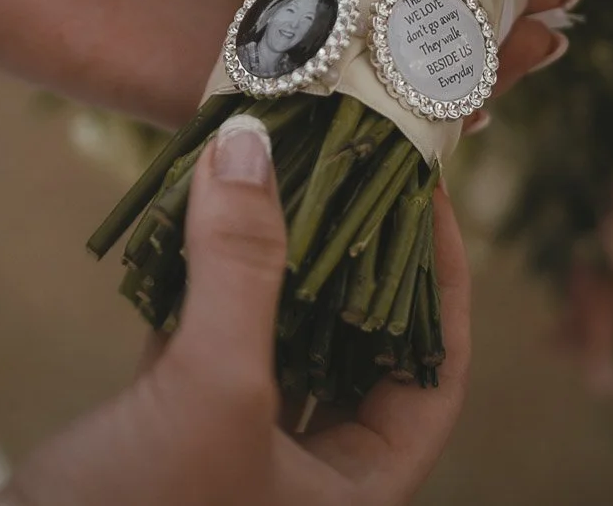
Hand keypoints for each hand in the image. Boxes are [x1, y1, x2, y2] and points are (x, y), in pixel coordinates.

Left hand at [0, 0, 575, 126]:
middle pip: (400, 19)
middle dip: (480, 26)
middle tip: (549, 24)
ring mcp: (251, 51)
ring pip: (363, 78)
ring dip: (439, 83)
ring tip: (511, 71)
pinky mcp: (210, 100)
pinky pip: (295, 123)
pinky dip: (359, 131)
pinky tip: (425, 130)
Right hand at [0, 116, 471, 505]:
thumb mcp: (212, 386)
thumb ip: (238, 267)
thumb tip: (250, 141)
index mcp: (358, 487)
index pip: (435, 368)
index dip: (439, 279)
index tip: (425, 195)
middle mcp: (310, 471)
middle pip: (355, 340)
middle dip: (347, 252)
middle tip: (345, 166)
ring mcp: (240, 447)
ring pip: (276, 332)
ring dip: (267, 257)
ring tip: (271, 175)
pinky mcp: (173, 428)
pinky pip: (205, 337)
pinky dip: (199, 279)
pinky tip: (190, 217)